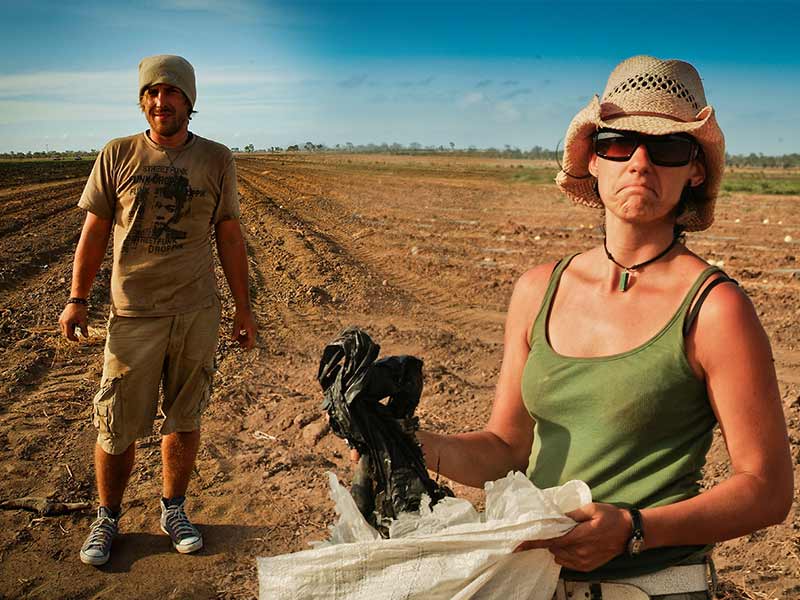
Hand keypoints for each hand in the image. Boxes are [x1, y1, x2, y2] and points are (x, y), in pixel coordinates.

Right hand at [58, 303, 88, 341]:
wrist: (76, 301)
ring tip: (78, 326)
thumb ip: (84, 329)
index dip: (73, 339)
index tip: (78, 340)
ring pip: (65, 329)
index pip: (68, 335)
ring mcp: (61, 319)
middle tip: (78, 336)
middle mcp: (62, 322)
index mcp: (66, 323)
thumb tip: (86, 337)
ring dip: (71, 330)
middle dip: (72, 335)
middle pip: (65, 333)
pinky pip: (65, 325)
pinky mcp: (62, 317)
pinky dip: (70, 326)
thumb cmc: (80, 310)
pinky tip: (75, 323)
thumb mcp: (83, 320)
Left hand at [231, 307, 256, 348]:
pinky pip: (248, 333)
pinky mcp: (251, 326)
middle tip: (236, 342)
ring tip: (235, 337)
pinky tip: (238, 333)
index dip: (248, 347)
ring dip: (243, 339)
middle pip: (250, 340)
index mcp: (251, 330)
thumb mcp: (236, 324)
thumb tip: (232, 340)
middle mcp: (254, 330)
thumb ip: (235, 333)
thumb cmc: (240, 315)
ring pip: (249, 337)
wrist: (244, 307)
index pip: (251, 342)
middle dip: (243, 342)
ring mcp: (253, 328)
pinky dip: (243, 335)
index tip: (245, 351)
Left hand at [514, 502, 631, 571]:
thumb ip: (572, 514)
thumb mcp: (591, 508)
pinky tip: (571, 544)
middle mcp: (580, 552)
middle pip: (553, 548)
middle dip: (548, 539)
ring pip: (558, 556)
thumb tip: (556, 517)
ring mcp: (584, 561)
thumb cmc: (611, 517)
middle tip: (552, 529)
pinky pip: (567, 562)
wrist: (628, 533)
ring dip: (557, 546)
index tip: (519, 544)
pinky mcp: (587, 566)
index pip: (551, 541)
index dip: (534, 542)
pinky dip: (564, 554)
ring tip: (567, 535)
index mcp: (580, 536)